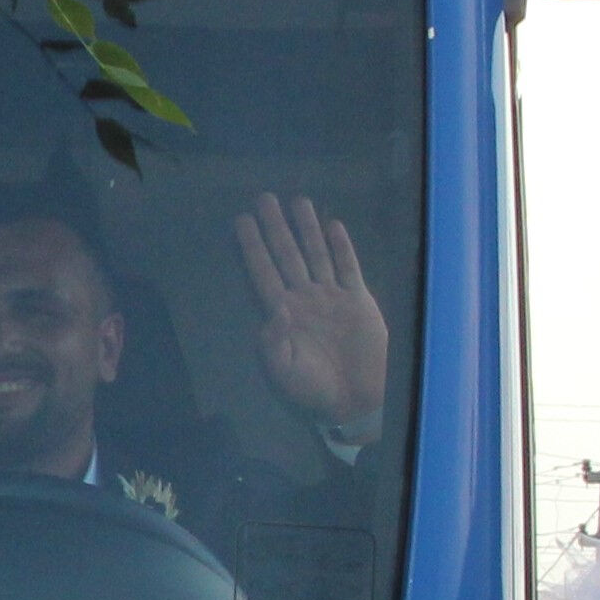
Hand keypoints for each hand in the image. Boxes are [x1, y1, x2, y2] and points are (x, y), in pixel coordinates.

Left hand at [237, 192, 388, 442]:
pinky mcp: (358, 301)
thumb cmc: (312, 391)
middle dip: (275, 227)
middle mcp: (304, 299)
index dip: (252, 247)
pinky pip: (348, 268)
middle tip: (264, 198)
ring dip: (306, 228)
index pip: (263, 272)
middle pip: (286, 255)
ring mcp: (331, 298)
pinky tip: (333, 225)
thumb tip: (272, 310)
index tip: (241, 221)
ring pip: (316, 255)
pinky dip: (341, 247)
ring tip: (298, 200)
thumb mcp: (284, 373)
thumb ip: (274, 344)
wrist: (354, 402)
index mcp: (282, 315)